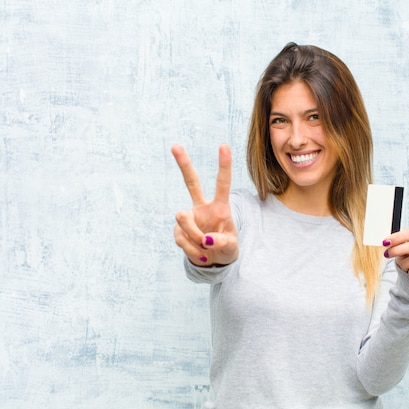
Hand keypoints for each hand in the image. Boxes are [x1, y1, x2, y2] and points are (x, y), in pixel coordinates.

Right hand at [172, 144, 237, 266]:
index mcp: (220, 206)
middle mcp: (202, 207)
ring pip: (183, 219)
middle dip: (183, 164)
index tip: (224, 145)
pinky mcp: (178, 230)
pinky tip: (201, 253)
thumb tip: (205, 239)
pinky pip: (181, 239)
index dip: (224, 165)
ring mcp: (189, 217)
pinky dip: (192, 250)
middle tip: (175, 145)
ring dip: (194, 237)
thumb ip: (221, 242)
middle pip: (191, 182)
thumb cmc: (227, 248)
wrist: (215, 260)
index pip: (222, 184)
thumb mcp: (231, 247)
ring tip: (206, 249)